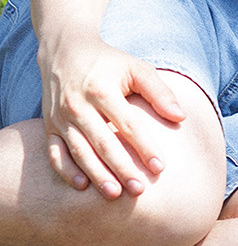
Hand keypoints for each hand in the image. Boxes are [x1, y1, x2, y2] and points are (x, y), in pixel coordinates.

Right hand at [40, 37, 186, 198]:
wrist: (64, 50)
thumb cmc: (109, 62)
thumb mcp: (136, 68)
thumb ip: (159, 92)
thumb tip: (181, 118)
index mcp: (102, 90)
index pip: (128, 124)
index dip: (144, 147)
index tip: (160, 168)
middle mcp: (78, 105)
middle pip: (103, 143)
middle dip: (121, 168)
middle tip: (139, 190)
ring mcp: (60, 118)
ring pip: (79, 152)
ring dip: (96, 175)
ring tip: (114, 195)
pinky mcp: (48, 126)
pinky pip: (55, 153)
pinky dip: (66, 171)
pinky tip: (82, 185)